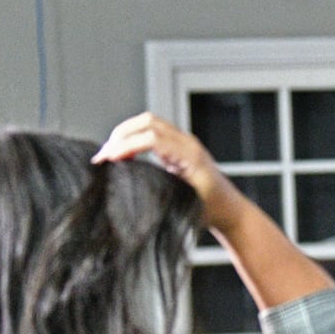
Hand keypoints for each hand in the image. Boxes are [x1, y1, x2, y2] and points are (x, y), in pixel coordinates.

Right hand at [92, 112, 245, 232]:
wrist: (230, 210)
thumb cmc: (211, 211)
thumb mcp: (187, 205)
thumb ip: (163, 194)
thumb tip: (130, 189)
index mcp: (190, 155)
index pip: (152, 137)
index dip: (126, 145)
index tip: (108, 159)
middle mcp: (187, 143)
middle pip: (147, 122)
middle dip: (121, 134)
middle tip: (103, 156)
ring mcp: (184, 142)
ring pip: (149, 123)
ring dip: (126, 134)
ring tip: (110, 154)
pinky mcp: (178, 147)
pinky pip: (153, 132)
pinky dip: (134, 138)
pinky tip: (123, 155)